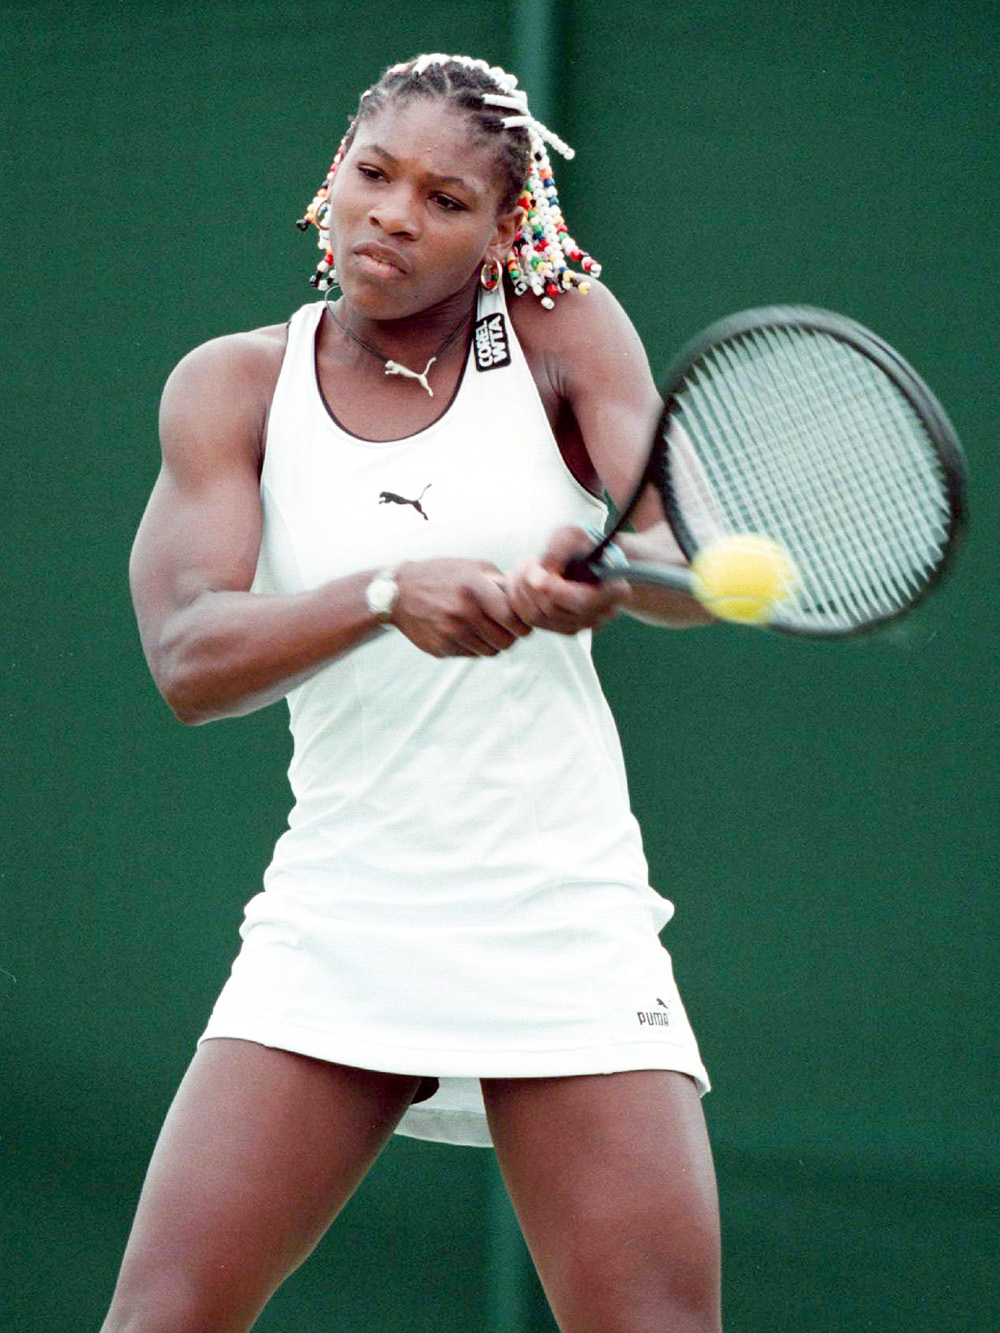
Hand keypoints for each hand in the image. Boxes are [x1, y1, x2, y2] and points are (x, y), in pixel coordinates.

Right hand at [393, 559, 531, 657]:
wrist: (398, 592)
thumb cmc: (440, 575)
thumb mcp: (472, 566)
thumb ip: (501, 581)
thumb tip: (525, 597)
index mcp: (474, 588)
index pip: (513, 618)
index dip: (523, 625)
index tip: (523, 624)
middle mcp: (463, 612)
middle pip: (505, 641)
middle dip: (511, 637)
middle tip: (508, 630)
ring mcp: (450, 633)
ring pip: (490, 652)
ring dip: (493, 643)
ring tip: (486, 629)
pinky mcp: (441, 648)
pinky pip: (471, 655)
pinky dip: (474, 647)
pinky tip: (466, 632)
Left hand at [507, 527, 630, 633]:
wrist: (587, 557)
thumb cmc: (583, 544)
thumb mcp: (574, 535)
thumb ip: (560, 548)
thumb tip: (543, 571)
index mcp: (615, 591)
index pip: (581, 602)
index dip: (552, 588)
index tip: (533, 567)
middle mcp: (601, 614)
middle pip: (554, 610)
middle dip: (530, 584)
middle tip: (525, 561)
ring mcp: (582, 625)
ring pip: (539, 618)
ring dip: (521, 591)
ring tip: (521, 568)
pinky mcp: (563, 628)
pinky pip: (532, 622)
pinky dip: (519, 602)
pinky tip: (518, 582)